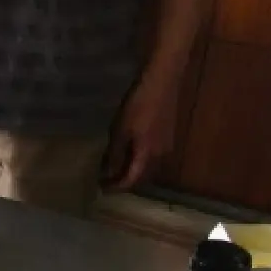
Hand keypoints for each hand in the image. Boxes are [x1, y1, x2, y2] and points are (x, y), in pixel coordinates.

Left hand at [104, 63, 182, 191]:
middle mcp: (161, 156)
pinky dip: (139, 159)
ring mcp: (167, 145)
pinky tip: (129, 151)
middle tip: (106, 179)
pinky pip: (152, 155)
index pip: (132, 180)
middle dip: (125, 180)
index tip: (102, 188)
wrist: (162, 81)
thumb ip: (116, 154)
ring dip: (132, 169)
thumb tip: (109, 173)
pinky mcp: (168, 136)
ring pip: (148, 166)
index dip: (116, 187)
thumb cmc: (139, 104)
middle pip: (142, 176)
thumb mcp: (121, 129)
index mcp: (148, 156)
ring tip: (115, 167)